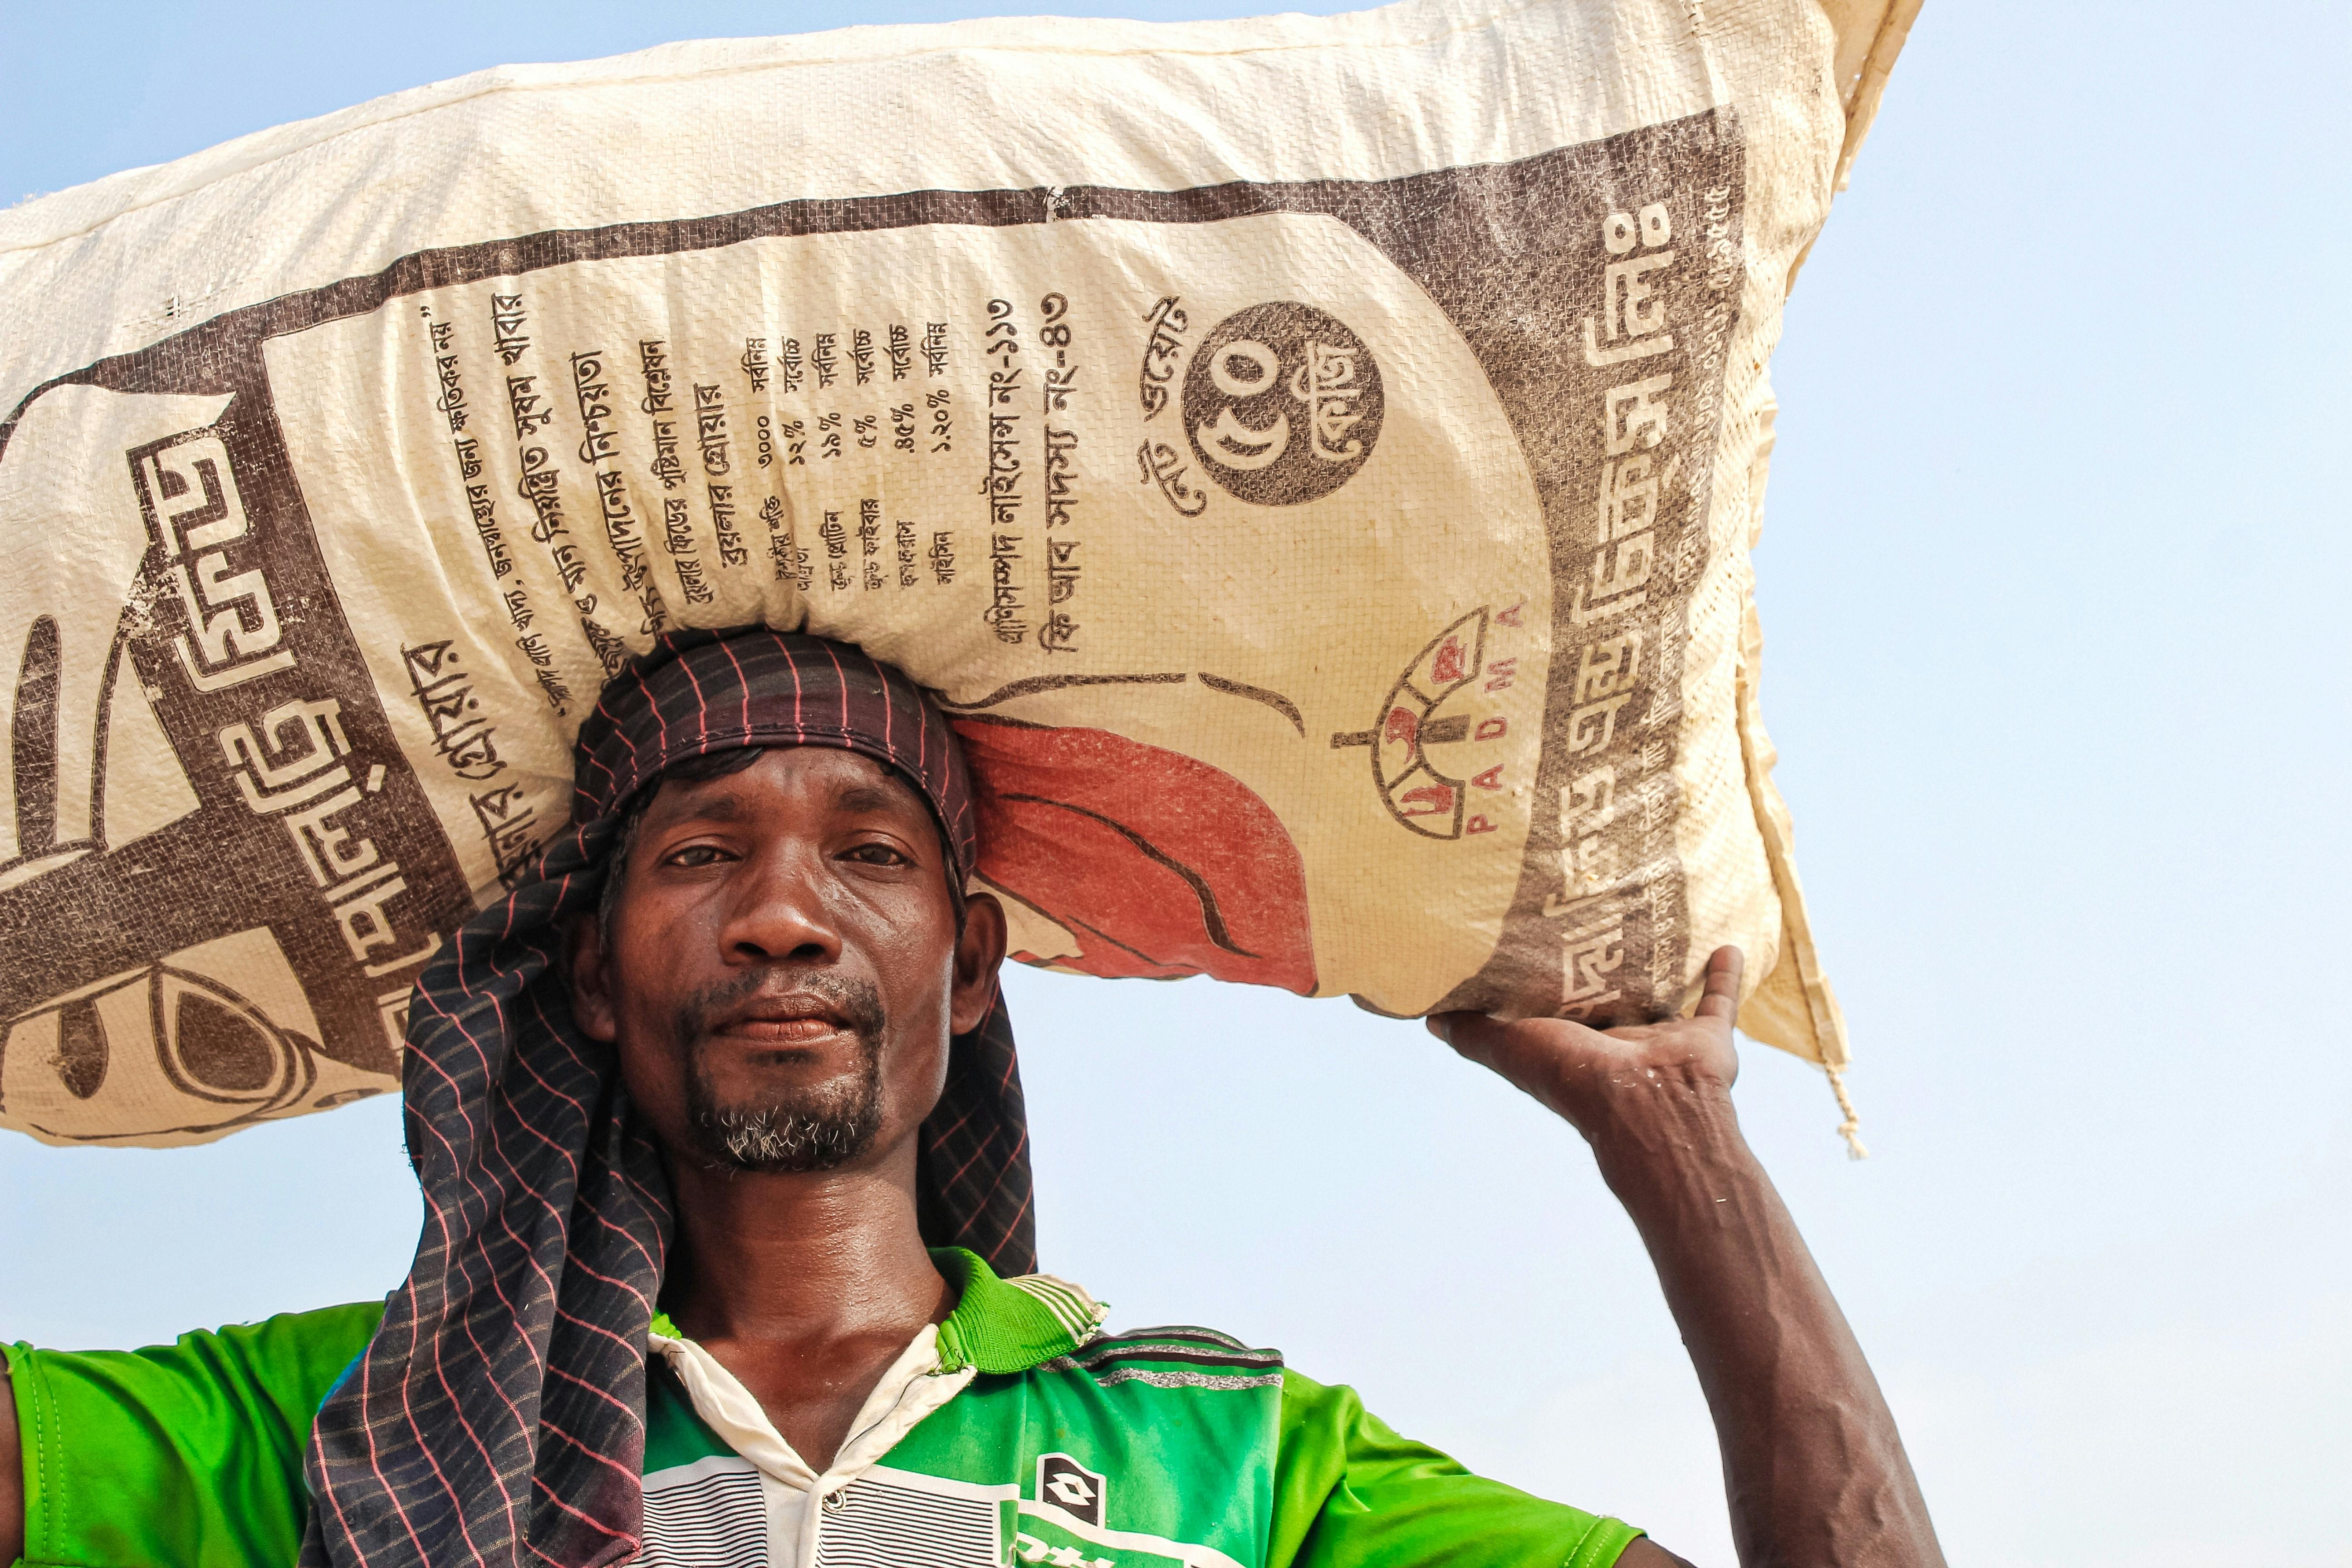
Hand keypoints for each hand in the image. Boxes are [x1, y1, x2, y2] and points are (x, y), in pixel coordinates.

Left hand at [1426, 945, 1742, 1142]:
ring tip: (1663, 920)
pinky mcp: (1706, 1038)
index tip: (1537, 931)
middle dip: (1605, 962)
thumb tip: (1427, 1019)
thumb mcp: (1512, 1049)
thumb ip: (1474, 1034)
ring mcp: (1664, 1037)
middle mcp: (1617, 1039)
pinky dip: (1724, 975)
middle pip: (1610, 993)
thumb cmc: (1574, 1080)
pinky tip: (1727, 944)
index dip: (1547, 971)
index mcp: (1573, 1041)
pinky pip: (1719, 1001)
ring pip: (1664, 995)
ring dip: (1664, 967)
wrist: (1648, 1108)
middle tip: (1602, 911)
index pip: (1556, 1001)